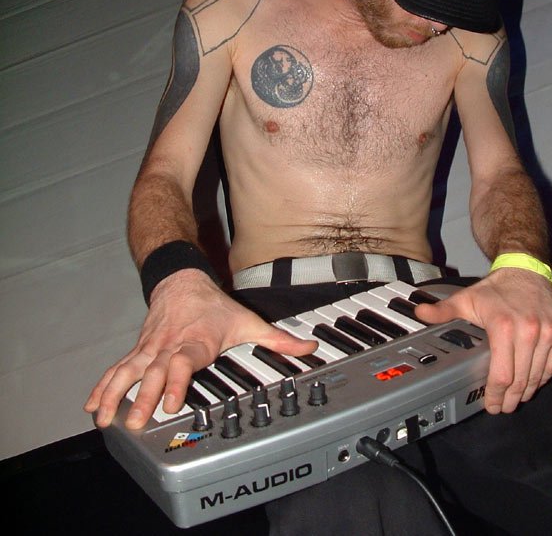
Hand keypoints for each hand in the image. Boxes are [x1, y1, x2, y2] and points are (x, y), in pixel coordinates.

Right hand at [84, 270, 316, 428]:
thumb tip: (307, 349)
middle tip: (136, 422)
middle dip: (143, 398)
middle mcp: (169, 347)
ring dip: (115, 394)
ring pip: (129, 371)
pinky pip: (118, 369)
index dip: (176, 382)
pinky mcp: (139, 351)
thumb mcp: (247, 321)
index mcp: (196, 343)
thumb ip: (276, 340)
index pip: (183, 363)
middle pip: (153, 372)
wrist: (181, 280)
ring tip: (104, 418)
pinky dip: (103, 386)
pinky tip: (93, 406)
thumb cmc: (213, 307)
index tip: (171, 402)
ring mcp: (150, 349)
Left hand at [414, 269, 551, 413]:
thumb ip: (443, 311)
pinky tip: (534, 382)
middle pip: (521, 379)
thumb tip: (419, 312)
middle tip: (503, 407)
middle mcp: (529, 330)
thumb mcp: (466, 299)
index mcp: (503, 326)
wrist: (525, 270)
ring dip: (527, 391)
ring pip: (538, 375)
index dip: (495, 395)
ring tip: (517, 398)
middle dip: (510, 398)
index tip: (492, 405)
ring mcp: (548, 332)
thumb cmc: (496, 289)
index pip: (501, 374)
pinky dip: (543, 377)